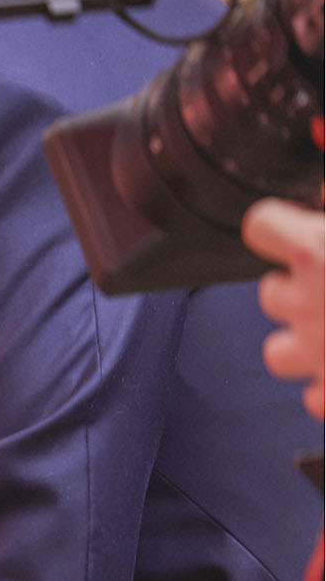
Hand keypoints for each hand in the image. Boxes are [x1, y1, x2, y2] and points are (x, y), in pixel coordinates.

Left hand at [243, 198, 324, 419]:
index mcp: (320, 252)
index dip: (278, 224)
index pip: (261, 226)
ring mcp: (321, 354)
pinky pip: (314, 397)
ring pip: (278, 352)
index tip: (291, 227)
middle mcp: (310, 303)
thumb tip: (320, 182)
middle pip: (270, 293)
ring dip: (304, 343)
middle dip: (299, 290)